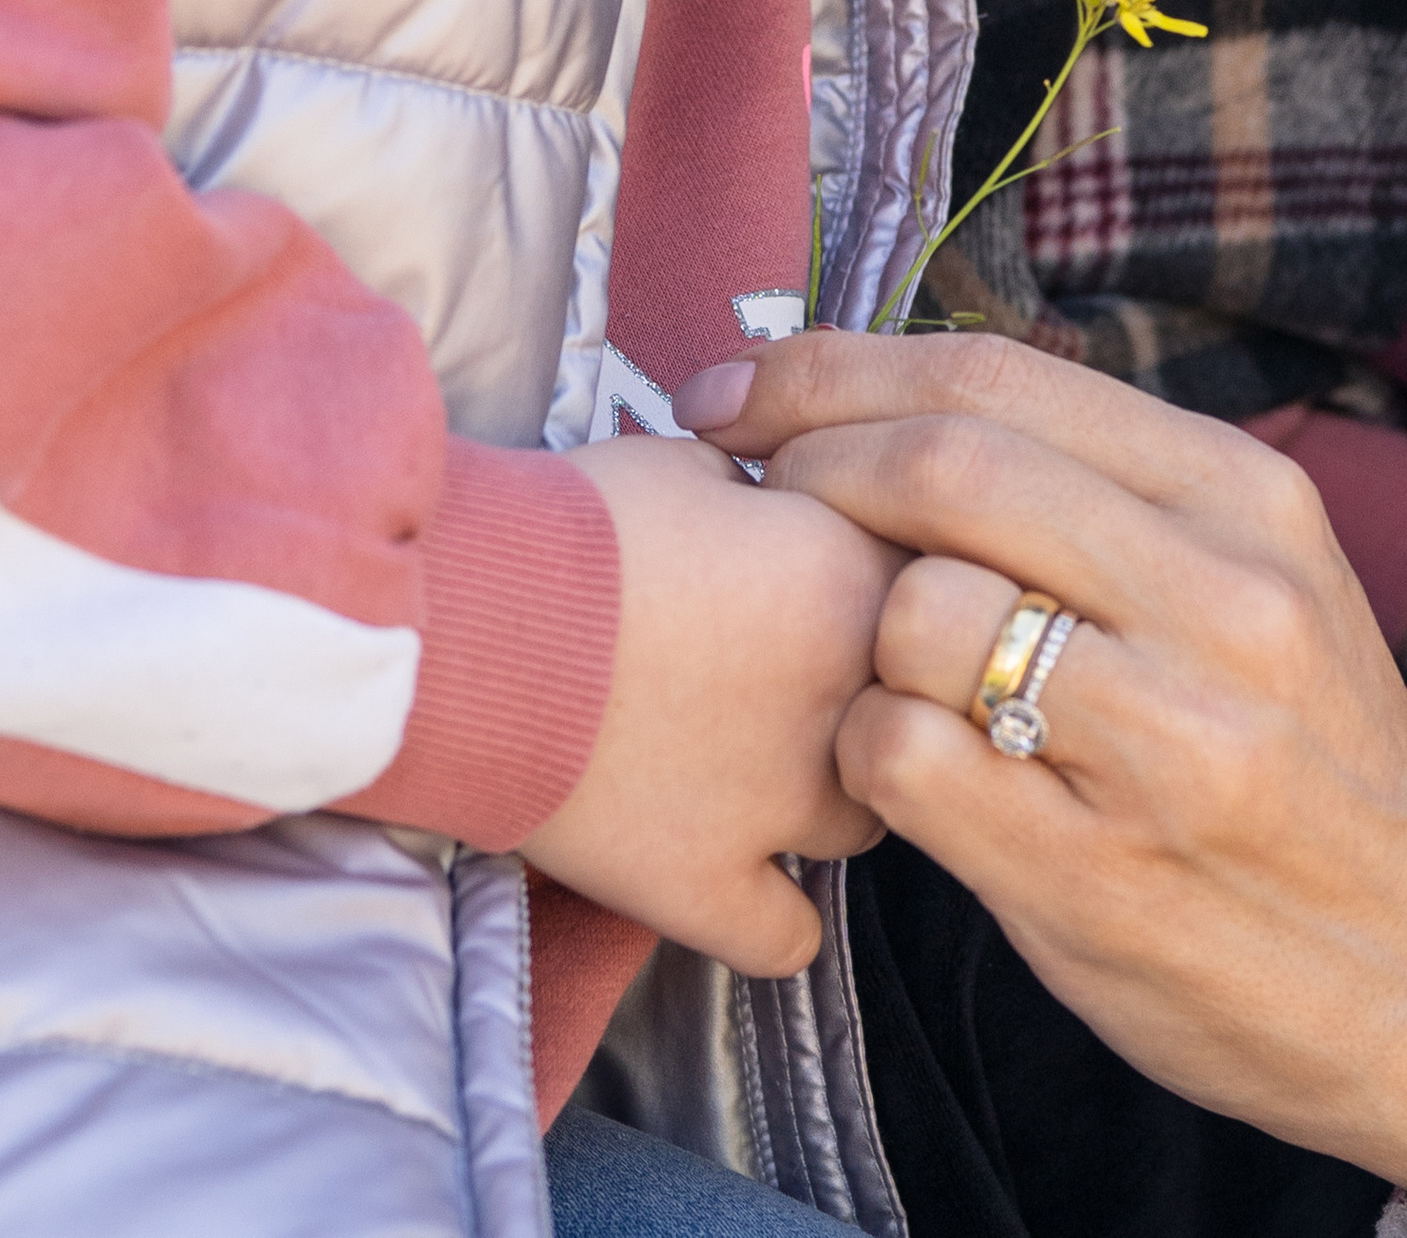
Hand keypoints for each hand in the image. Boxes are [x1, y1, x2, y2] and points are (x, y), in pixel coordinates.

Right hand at [519, 433, 902, 978]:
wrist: (471, 613)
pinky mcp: (705, 884)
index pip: (935, 593)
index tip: (827, 585)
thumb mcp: (695, 467)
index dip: (880, 588)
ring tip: (756, 770)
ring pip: (869, 823)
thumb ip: (774, 501)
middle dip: (872, 694)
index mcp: (857, 573)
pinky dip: (766, 917)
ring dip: (828, 798)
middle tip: (795, 676)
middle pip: (921, 712)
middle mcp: (849, 696)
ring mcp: (783, 803)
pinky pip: (786, 939)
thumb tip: (783, 521)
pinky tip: (736, 881)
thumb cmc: (574, 520)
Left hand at [682, 334, 1406, 1211]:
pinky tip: (894, 770)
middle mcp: (1221, 600)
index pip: (997, 377)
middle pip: (943, 467)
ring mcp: (1167, 745)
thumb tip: (890, 395)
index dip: (833, 366)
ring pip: (914, 612)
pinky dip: (861, 751)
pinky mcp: (1100, 880)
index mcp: (1248, 498)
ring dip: (844, 631)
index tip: (740, 387)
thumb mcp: (1261, 577)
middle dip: (805, 459)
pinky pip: (904, 760)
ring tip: (868, 665)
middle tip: (747, 487)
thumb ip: (1105, 487)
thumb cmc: (1313, 764)